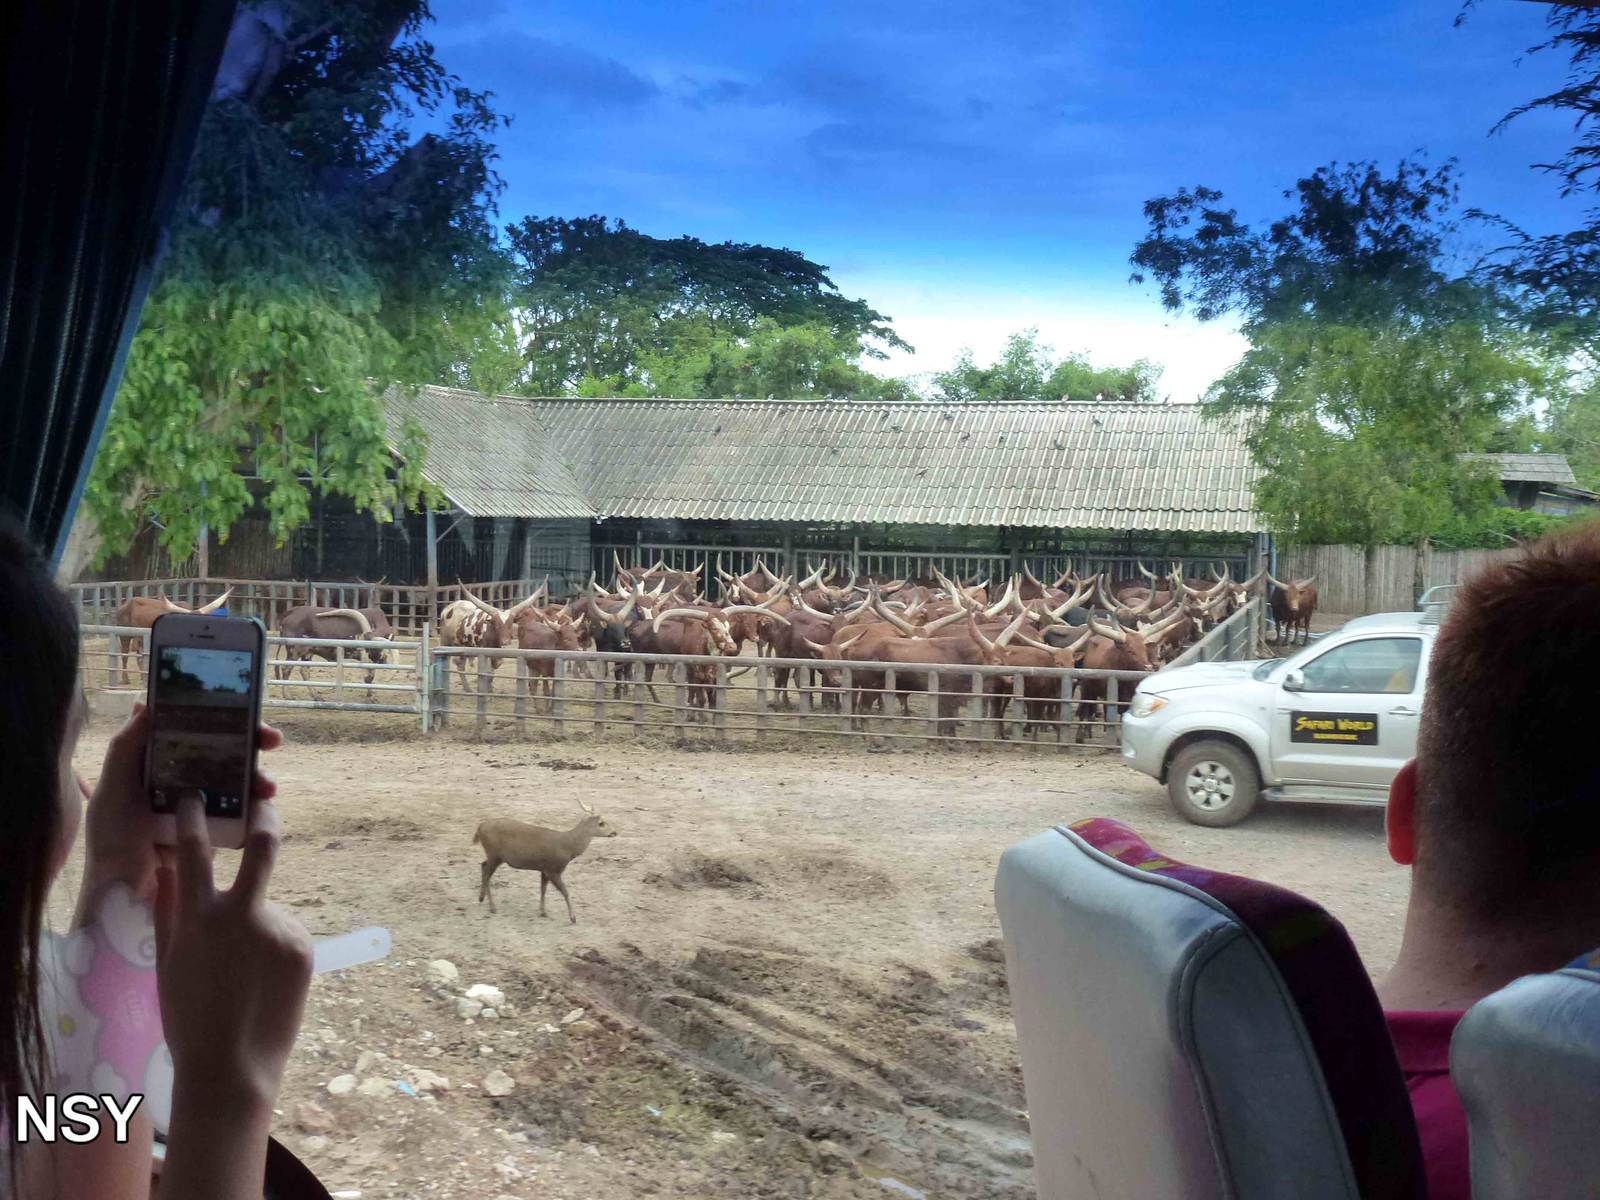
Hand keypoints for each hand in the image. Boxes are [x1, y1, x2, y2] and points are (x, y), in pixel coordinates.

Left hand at [81, 704, 282, 903]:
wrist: (124, 901)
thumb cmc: (113, 843)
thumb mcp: (113, 791)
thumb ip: (126, 747)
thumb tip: (147, 702)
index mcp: (158, 767)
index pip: (195, 732)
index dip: (220, 717)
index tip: (242, 710)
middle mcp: (183, 783)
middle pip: (225, 753)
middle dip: (252, 742)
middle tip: (272, 740)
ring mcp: (203, 809)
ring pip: (240, 782)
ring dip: (260, 778)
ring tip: (268, 786)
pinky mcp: (218, 834)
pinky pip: (245, 814)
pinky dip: (259, 808)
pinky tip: (265, 809)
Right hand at [155, 795, 312, 1111]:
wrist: (232, 1068)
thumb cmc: (189, 1018)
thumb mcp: (167, 962)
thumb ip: (170, 910)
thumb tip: (170, 866)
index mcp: (200, 918)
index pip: (194, 851)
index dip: (194, 817)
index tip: (195, 797)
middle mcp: (244, 915)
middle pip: (264, 845)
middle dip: (264, 817)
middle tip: (263, 805)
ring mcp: (279, 929)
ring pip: (267, 911)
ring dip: (256, 930)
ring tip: (243, 979)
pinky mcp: (305, 947)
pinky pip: (285, 935)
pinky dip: (273, 950)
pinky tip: (261, 986)